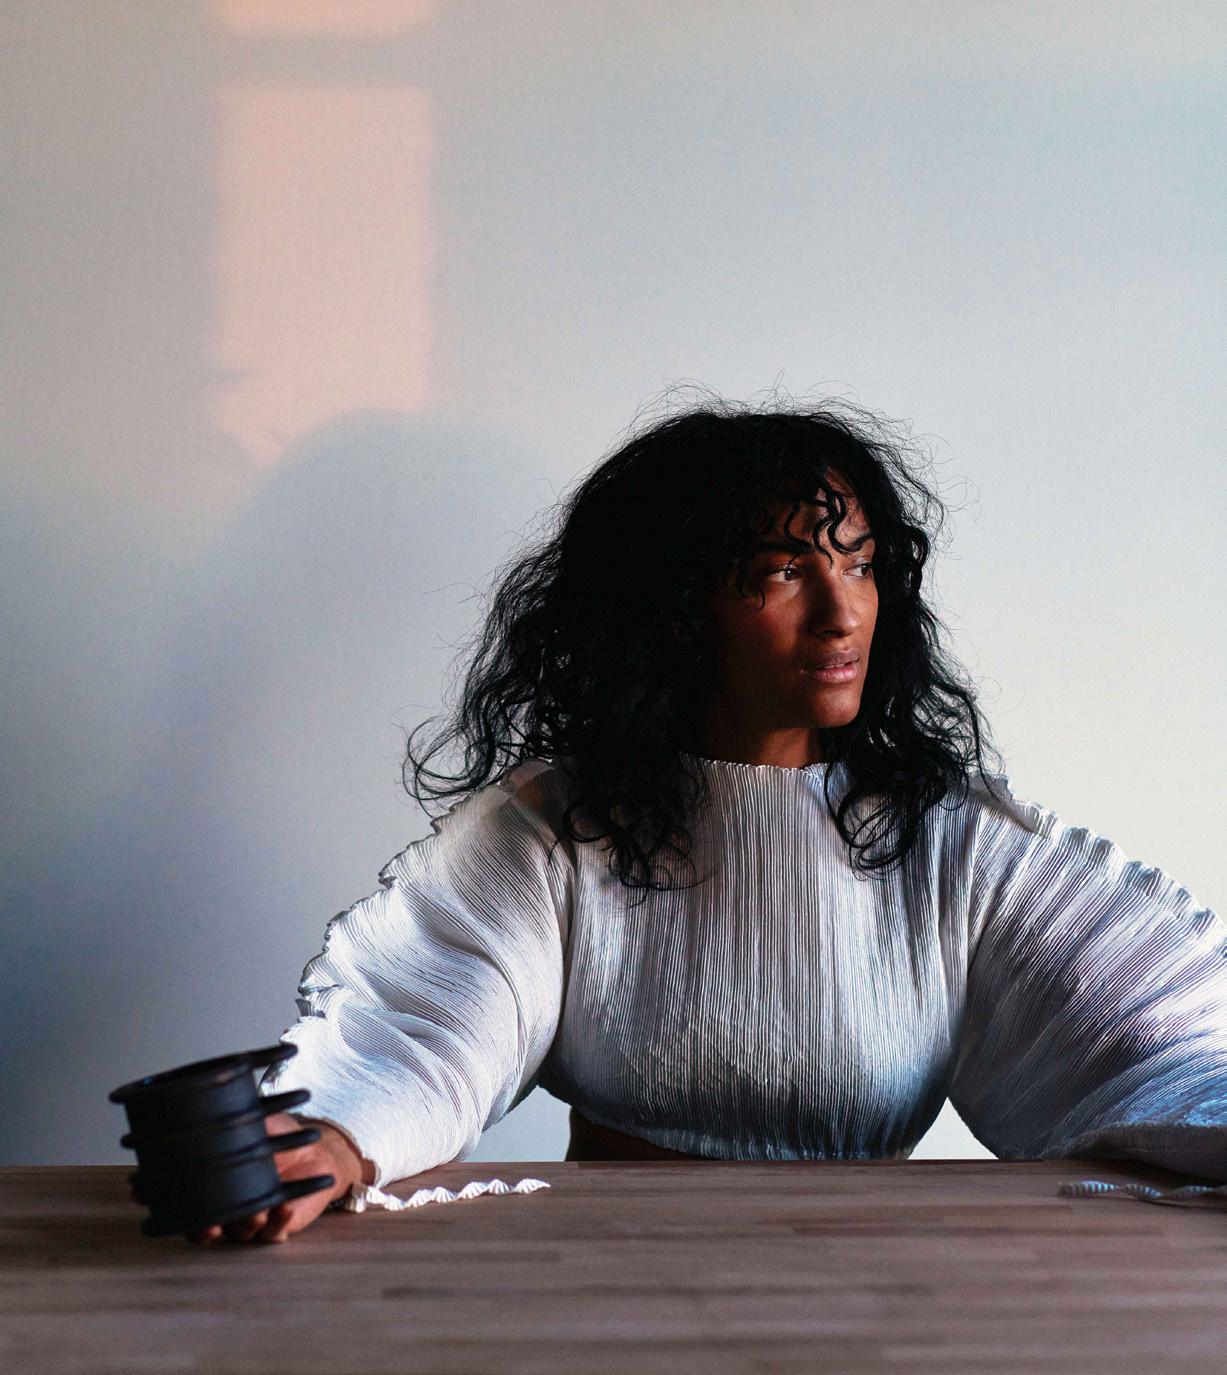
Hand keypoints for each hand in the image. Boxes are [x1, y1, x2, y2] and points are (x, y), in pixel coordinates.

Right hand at [127, 1112, 366, 1245]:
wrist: (320, 1150)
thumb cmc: (280, 1135)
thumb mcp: (255, 1120)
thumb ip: (235, 1118)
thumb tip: (208, 1104)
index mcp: (216, 1182)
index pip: (178, 1198)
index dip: (158, 1199)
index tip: (143, 1191)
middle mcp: (229, 1205)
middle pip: (202, 1227)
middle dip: (198, 1229)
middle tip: (203, 1224)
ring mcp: (251, 1218)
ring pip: (238, 1233)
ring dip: (243, 1224)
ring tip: (253, 1211)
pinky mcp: (278, 1225)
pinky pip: (274, 1232)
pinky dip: (277, 1221)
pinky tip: (281, 1208)